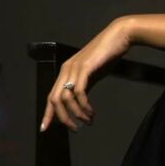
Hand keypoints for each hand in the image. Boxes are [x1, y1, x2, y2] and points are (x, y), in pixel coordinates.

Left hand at [39, 17, 132, 132]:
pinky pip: (79, 92)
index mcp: (67, 71)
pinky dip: (84, 106)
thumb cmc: (108, 54)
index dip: (47, 113)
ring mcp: (74, 68)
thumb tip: (81, 101)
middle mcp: (67, 69)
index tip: (45, 128)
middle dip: (62, 118)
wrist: (119, 36)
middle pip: (55, 100)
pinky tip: (91, 112)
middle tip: (75, 129)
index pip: (51, 95)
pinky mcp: (85, 68)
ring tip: (88, 121)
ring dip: (76, 114)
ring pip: (66, 98)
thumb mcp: (93, 73)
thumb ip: (85, 85)